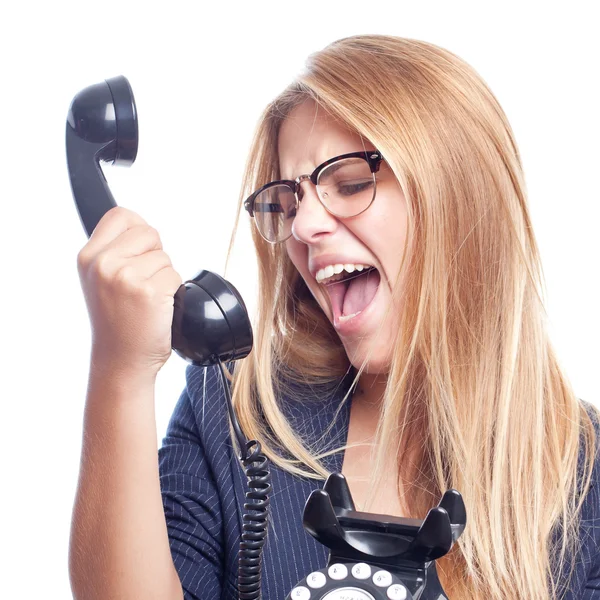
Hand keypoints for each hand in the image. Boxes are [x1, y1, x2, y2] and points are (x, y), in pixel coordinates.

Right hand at [77, 206, 182, 377]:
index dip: (138, 230)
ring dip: (164, 276)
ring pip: (165, 257)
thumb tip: (142, 228)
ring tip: (147, 299)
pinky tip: (157, 308)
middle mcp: (104, 264)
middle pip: (149, 233)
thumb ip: (114, 251)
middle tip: (143, 282)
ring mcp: (126, 277)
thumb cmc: (117, 321)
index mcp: (88, 257)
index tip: (139, 251)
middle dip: (154, 255)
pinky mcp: (150, 292)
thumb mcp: (99, 280)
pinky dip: (173, 292)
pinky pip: (176, 276)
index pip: (121, 214)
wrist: (121, 360)